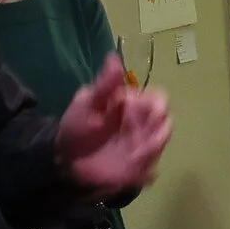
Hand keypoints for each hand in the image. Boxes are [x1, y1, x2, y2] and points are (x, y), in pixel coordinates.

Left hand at [57, 55, 171, 195]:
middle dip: (158, 127)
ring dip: (152, 148)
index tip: (144, 108)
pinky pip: (150, 170)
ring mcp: (142, 147)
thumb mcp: (87, 103)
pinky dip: (146, 170)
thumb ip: (104, 85)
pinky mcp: (138, 169)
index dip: (156, 104)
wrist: (65, 158)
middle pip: (165, 122)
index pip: (157, 99)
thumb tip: (114, 58)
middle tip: (145, 133)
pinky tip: (135, 169)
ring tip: (135, 153)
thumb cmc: (77, 126)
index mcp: (134, 105)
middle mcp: (143, 125)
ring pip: (159, 145)